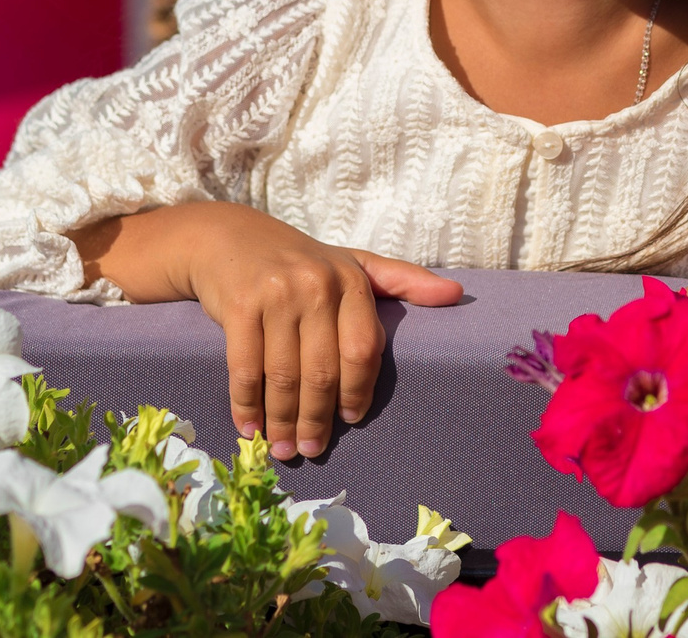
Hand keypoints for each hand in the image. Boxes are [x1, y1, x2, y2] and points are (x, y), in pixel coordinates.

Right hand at [72, 202, 462, 459]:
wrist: (230, 238)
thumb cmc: (302, 261)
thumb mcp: (354, 264)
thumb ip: (403, 280)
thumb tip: (457, 294)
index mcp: (351, 279)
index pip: (363, 349)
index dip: (358, 391)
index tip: (351, 420)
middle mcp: (316, 285)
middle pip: (323, 371)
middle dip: (317, 419)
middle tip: (312, 450)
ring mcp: (276, 295)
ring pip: (284, 376)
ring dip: (281, 421)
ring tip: (281, 449)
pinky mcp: (239, 306)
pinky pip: (244, 369)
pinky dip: (246, 405)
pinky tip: (249, 428)